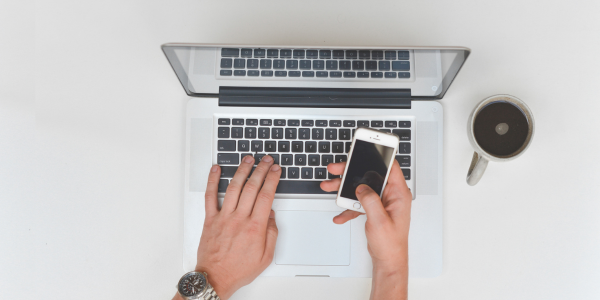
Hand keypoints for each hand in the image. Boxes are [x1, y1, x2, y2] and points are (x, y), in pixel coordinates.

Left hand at [194, 155, 280, 299]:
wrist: (216, 278)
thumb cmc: (239, 269)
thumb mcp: (266, 256)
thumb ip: (271, 233)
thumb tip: (271, 215)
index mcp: (255, 227)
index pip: (266, 196)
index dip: (272, 179)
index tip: (276, 170)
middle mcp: (239, 219)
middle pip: (252, 187)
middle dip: (261, 170)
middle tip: (266, 160)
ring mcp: (223, 217)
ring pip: (234, 187)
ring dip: (242, 170)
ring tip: (248, 159)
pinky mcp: (210, 219)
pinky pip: (210, 196)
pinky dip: (212, 181)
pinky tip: (216, 169)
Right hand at [320, 160, 411, 299]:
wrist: (388, 260)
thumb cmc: (391, 243)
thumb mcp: (379, 220)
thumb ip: (369, 200)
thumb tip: (361, 187)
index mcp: (398, 194)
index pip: (391, 166)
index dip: (380, 155)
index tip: (368, 146)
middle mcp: (391, 195)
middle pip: (370, 175)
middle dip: (351, 172)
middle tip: (337, 169)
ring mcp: (382, 202)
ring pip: (361, 187)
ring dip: (344, 188)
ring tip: (329, 186)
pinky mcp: (374, 209)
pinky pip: (359, 202)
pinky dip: (348, 206)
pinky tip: (340, 213)